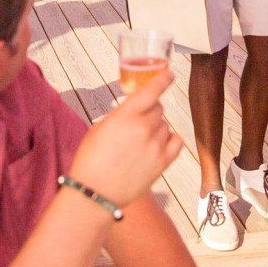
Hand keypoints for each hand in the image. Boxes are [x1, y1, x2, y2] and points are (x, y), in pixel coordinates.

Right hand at [66, 68, 183, 206]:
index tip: (169, 74)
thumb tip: (135, 110)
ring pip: (165, 125)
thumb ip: (121, 115)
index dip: (162, 80)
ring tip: (139, 144)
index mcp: (126, 116)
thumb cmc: (91, 159)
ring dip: (156, 128)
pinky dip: (170, 140)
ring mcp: (156, 146)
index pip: (151, 91)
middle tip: (135, 125)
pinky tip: (159, 144)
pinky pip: (176, 141)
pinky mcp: (163, 163)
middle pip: (158, 108)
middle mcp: (144, 128)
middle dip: (149, 111)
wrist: (94, 192)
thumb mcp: (100, 128)